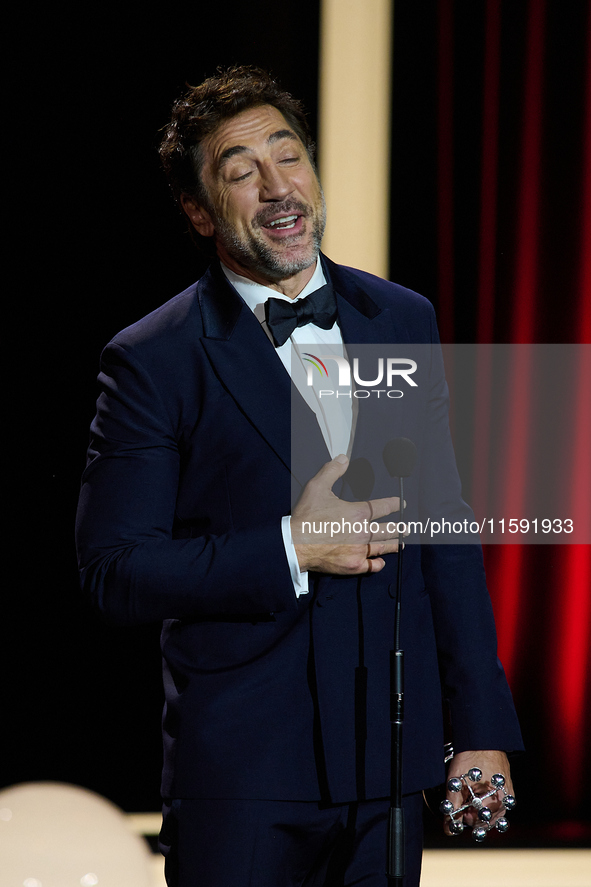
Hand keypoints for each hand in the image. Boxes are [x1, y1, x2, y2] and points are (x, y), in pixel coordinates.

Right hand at [292, 454, 401, 574]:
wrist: (294, 544)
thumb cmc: (306, 517)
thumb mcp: (317, 487)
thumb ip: (332, 470)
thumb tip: (344, 458)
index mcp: (358, 513)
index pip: (384, 507)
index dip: (396, 504)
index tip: (402, 504)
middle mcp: (363, 532)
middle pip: (390, 530)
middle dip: (400, 528)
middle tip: (406, 528)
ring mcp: (359, 550)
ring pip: (383, 547)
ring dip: (394, 545)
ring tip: (401, 544)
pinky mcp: (353, 565)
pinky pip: (372, 566)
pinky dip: (379, 563)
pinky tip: (381, 562)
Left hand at [443, 750, 513, 835]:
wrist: (483, 738)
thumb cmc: (469, 757)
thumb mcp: (456, 781)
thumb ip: (452, 806)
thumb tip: (448, 830)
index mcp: (494, 801)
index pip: (478, 823)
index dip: (464, 816)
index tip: (458, 805)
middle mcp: (505, 801)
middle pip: (487, 821)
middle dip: (473, 815)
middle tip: (464, 799)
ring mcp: (509, 796)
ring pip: (494, 815)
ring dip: (481, 811)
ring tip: (471, 796)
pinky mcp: (509, 790)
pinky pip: (499, 806)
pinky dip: (488, 804)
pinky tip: (479, 795)